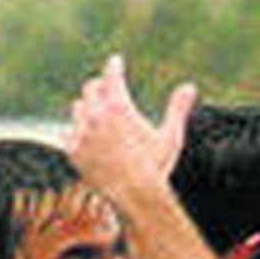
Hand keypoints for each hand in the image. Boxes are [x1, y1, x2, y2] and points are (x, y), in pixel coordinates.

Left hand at [67, 54, 196, 204]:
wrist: (135, 196)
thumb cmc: (155, 167)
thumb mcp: (170, 136)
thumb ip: (177, 108)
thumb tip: (189, 87)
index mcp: (118, 107)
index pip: (111, 74)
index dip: (114, 65)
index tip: (116, 61)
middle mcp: (96, 116)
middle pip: (91, 88)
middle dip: (100, 85)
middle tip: (106, 87)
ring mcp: (81, 133)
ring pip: (77, 108)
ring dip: (87, 107)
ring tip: (95, 111)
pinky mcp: (73, 151)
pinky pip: (70, 132)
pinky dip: (78, 130)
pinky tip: (86, 134)